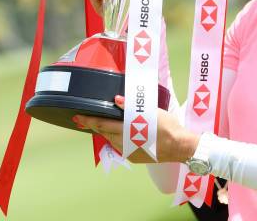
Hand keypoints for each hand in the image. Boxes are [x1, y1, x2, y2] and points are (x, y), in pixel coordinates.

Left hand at [73, 95, 200, 163]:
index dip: (88, 121)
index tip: (77, 118)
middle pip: (104, 133)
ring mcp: (128, 152)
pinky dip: (116, 139)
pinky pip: (120, 147)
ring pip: (111, 140)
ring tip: (102, 125)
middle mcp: (123, 143)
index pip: (101, 124)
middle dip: (95, 126)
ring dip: (105, 133)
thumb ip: (131, 107)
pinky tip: (119, 135)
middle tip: (86, 120)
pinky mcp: (134, 157)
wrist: (179, 146)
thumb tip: (117, 100)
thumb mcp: (151, 112)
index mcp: (126, 130)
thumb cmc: (167, 126)